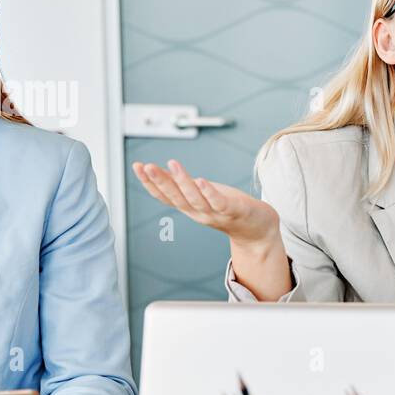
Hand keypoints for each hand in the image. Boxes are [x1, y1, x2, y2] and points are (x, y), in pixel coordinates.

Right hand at [131, 159, 279, 246]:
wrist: (258, 230)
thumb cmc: (228, 208)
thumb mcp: (201, 195)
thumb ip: (182, 186)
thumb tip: (160, 172)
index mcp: (190, 207)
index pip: (165, 196)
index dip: (149, 183)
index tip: (137, 166)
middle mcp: (198, 213)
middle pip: (176, 197)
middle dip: (159, 182)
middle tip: (146, 166)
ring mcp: (215, 213)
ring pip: (195, 199)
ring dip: (183, 182)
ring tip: (173, 164)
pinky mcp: (233, 211)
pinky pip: (218, 203)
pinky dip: (209, 193)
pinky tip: (201, 180)